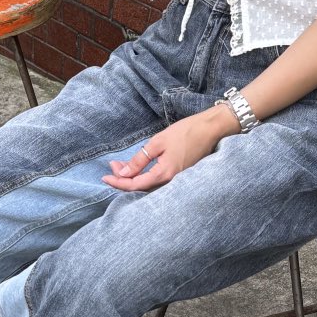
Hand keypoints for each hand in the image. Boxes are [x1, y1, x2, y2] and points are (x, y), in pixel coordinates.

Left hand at [102, 107, 239, 191]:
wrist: (211, 129)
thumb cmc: (186, 132)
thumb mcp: (158, 142)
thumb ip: (139, 160)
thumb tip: (122, 173)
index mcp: (164, 174)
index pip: (134, 185)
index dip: (118, 183)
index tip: (104, 177)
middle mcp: (170, 181)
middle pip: (140, 187)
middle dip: (123, 178)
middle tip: (113, 166)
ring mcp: (176, 180)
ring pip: (149, 185)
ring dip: (133, 177)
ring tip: (121, 165)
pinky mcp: (179, 175)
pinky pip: (157, 181)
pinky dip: (144, 175)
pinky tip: (137, 168)